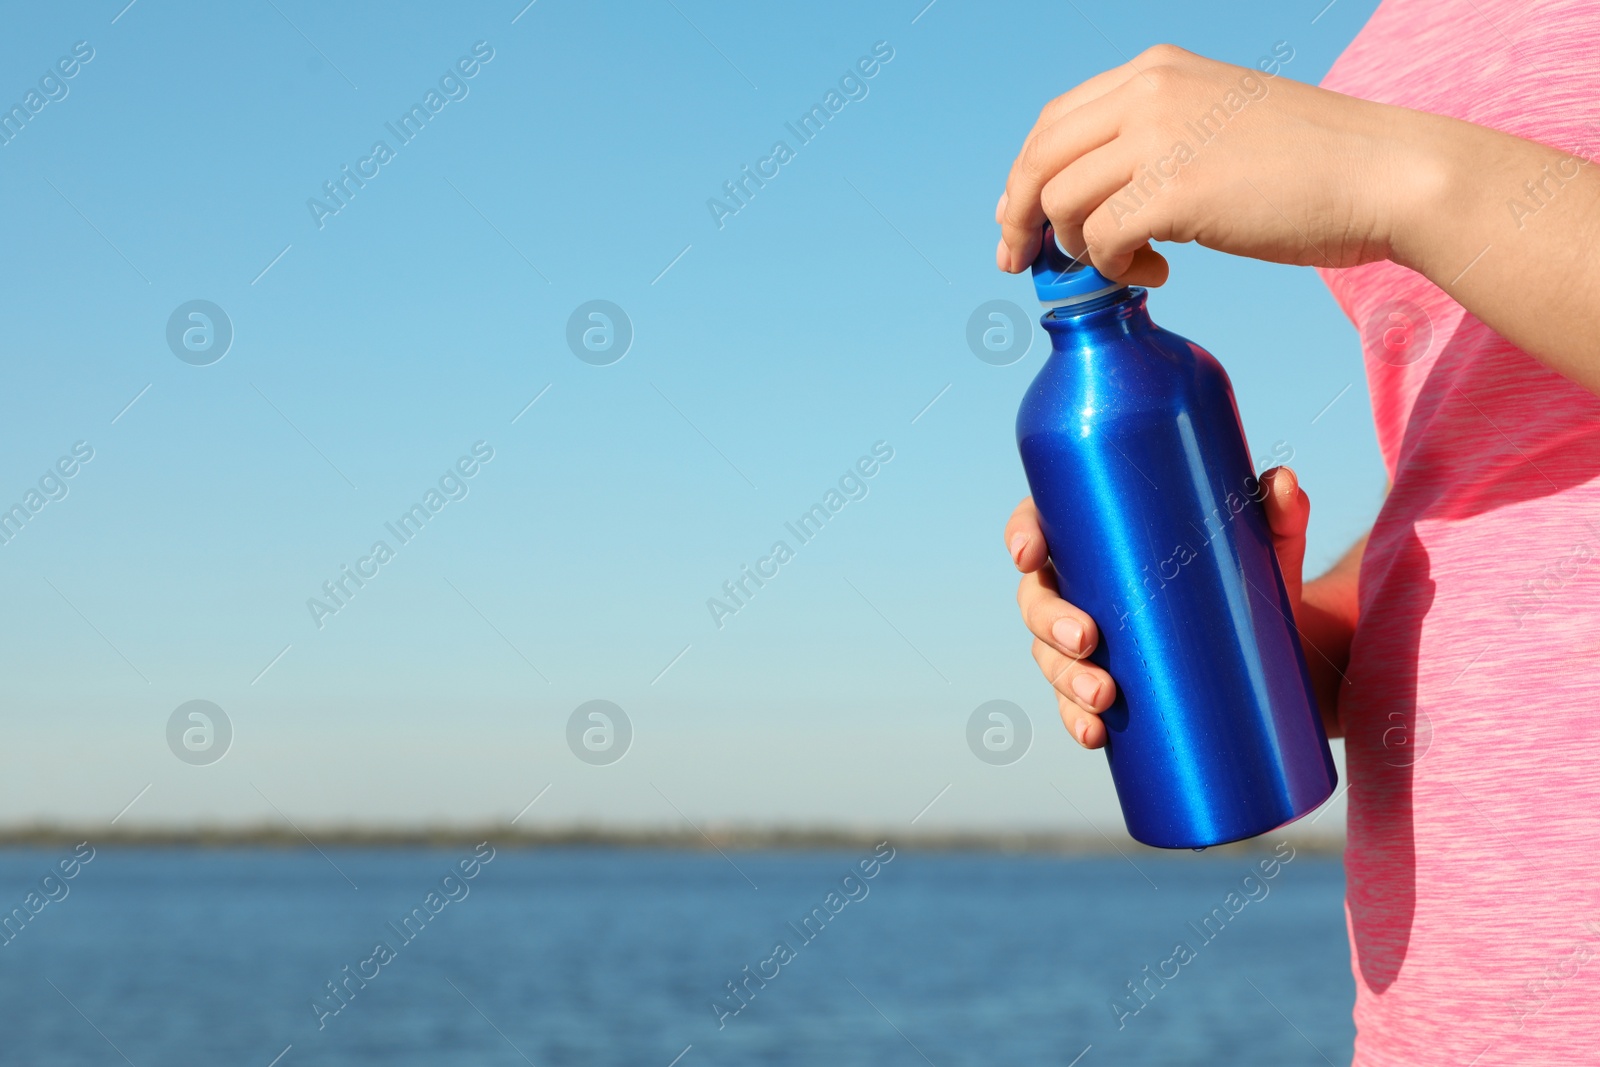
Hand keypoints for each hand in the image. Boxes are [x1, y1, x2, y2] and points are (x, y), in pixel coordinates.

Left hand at [993, 44, 1412, 283]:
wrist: (1382, 173)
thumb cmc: (1309, 163)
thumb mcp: (1215, 122)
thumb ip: (1153, 141)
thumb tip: (1089, 200)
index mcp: (1155, 70)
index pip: (1053, 122)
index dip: (1023, 178)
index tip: (1017, 223)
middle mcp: (1149, 91)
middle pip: (1038, 160)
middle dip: (1017, 220)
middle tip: (1023, 264)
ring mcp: (1160, 137)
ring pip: (1062, 202)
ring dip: (1080, 248)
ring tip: (1127, 264)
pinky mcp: (1176, 190)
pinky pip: (1103, 239)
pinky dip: (1117, 268)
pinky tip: (1157, 274)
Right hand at [1005, 467, 1310, 748]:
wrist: (1277, 646)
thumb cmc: (1252, 575)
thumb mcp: (1265, 543)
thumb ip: (1276, 511)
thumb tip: (1283, 483)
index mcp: (1100, 538)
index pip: (1042, 525)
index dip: (1022, 535)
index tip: (1031, 555)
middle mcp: (1083, 588)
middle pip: (1037, 600)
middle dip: (1050, 622)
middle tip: (1087, 639)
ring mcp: (1090, 642)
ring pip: (1051, 657)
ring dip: (1065, 679)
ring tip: (1104, 697)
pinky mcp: (1109, 685)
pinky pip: (1076, 706)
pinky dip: (1079, 721)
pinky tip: (1095, 734)